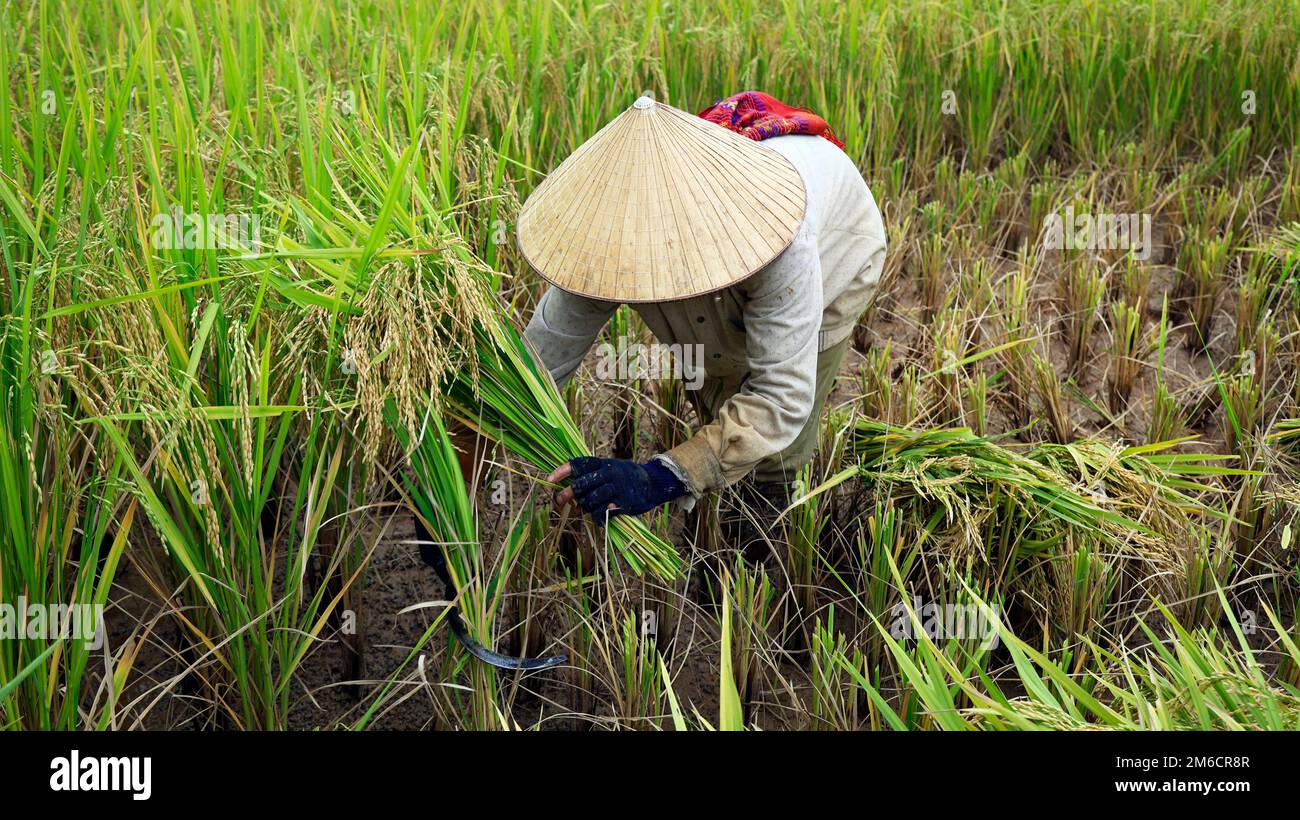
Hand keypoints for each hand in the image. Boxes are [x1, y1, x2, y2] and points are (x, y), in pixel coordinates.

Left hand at [546, 457, 685, 521]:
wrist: (654, 483)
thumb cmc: (625, 476)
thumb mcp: (609, 468)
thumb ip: (591, 475)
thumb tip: (565, 487)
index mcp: (603, 463)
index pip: (579, 464)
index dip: (562, 471)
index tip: (549, 480)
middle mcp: (609, 473)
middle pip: (581, 485)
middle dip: (567, 494)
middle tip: (559, 501)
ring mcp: (618, 488)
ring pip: (591, 501)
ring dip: (584, 507)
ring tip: (585, 509)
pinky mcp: (625, 503)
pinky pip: (603, 513)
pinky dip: (597, 517)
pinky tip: (599, 517)